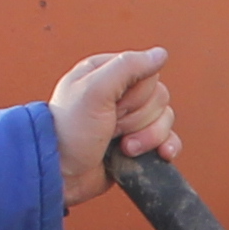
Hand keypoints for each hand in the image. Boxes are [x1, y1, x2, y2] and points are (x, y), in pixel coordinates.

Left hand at [50, 48, 177, 205]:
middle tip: (112, 126)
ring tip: (123, 146)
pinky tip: (157, 154)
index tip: (113, 105)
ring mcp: (129, 121)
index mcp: (106, 73)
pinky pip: (167, 140)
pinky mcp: (138, 144)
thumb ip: (128, 67)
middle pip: (159, 97)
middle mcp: (120, 95)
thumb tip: (160, 54)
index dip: (136, 94)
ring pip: (164, 119)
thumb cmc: (69, 133)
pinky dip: (164, 148)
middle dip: (138, 118)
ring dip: (147, 137)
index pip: (147, 73)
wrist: (61, 175)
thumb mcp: (94, 91)